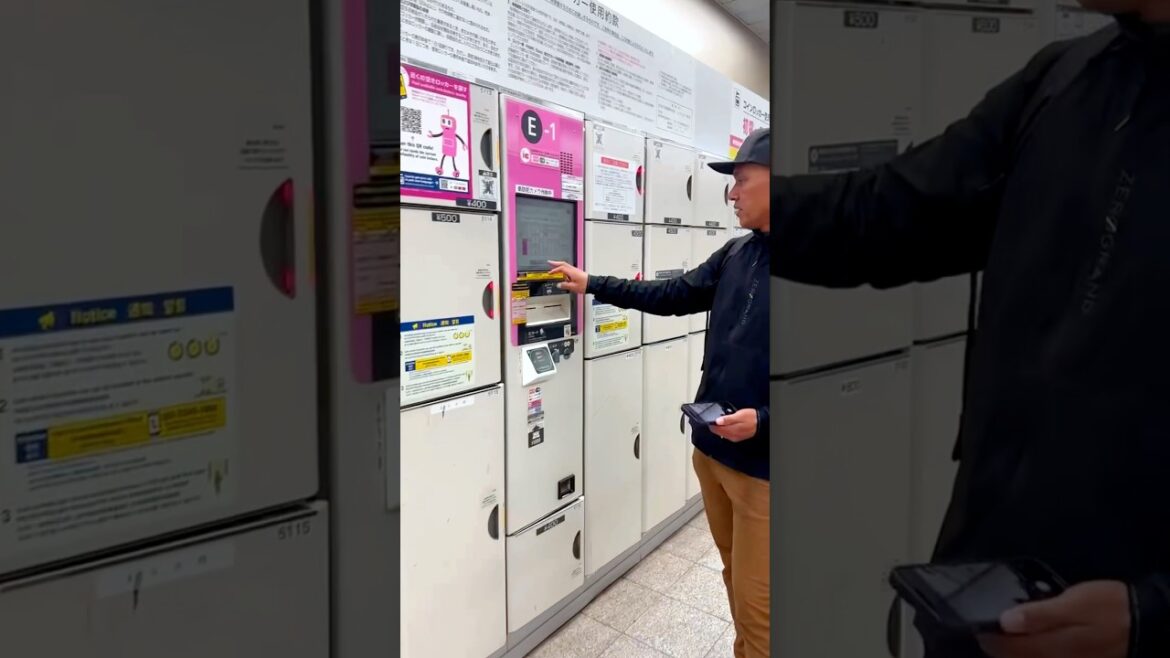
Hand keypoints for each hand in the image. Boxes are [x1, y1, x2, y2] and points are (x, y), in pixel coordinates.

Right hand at [548, 260, 587, 293]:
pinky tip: (563, 274)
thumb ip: (565, 285)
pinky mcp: (577, 272)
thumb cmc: (585, 285)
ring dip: (560, 265)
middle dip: (556, 263)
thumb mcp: (573, 287)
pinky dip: (564, 269)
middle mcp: (573, 270)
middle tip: (550, 262)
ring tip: (555, 267)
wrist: (593, 284)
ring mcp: (576, 270)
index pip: (561, 269)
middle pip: (563, 263)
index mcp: (571, 272)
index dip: (554, 270)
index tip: (550, 273)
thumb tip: (559, 285)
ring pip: (566, 265)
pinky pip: (569, 269)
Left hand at [711, 409, 756, 441]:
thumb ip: (727, 419)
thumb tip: (717, 421)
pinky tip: (727, 426)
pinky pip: (728, 435)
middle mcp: (731, 436)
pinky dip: (725, 430)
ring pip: (723, 434)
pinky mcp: (737, 437)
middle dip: (716, 427)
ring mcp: (734, 437)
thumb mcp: (739, 415)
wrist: (761, 423)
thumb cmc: (751, 418)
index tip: (710, 420)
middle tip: (715, 419)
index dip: (712, 424)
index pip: (716, 430)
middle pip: (719, 433)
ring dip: (720, 428)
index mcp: (731, 431)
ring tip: (720, 421)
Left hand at [978, 581, 1130, 657]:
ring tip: (1004, 636)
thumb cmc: (1110, 608)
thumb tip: (1005, 621)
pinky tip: (1030, 641)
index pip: (1009, 649)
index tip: (978, 627)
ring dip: (1016, 652)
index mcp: (1053, 647)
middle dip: (1001, 648)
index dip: (990, 639)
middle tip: (987, 631)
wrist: (1148, 622)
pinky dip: (1034, 652)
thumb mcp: (1075, 603)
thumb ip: (1040, 614)